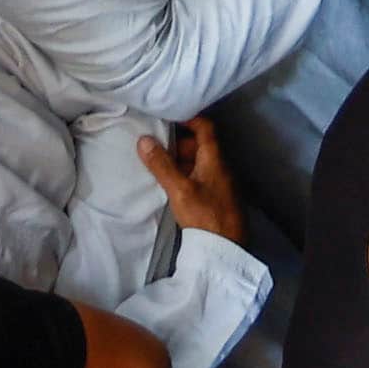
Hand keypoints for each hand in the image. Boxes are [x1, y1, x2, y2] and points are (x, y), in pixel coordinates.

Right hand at [136, 116, 241, 238]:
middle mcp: (220, 167)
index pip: (205, 127)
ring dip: (180, 161)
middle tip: (155, 145)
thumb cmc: (205, 215)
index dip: (188, 118)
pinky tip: (171, 184)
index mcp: (215, 159)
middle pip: (200, 145)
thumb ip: (162, 165)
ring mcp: (220, 183)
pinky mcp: (216, 198)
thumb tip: (144, 139)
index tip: (167, 118)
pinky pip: (199, 177)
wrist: (224, 250)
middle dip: (178, 143)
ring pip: (198, 162)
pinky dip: (185, 175)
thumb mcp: (179, 189)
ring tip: (158, 165)